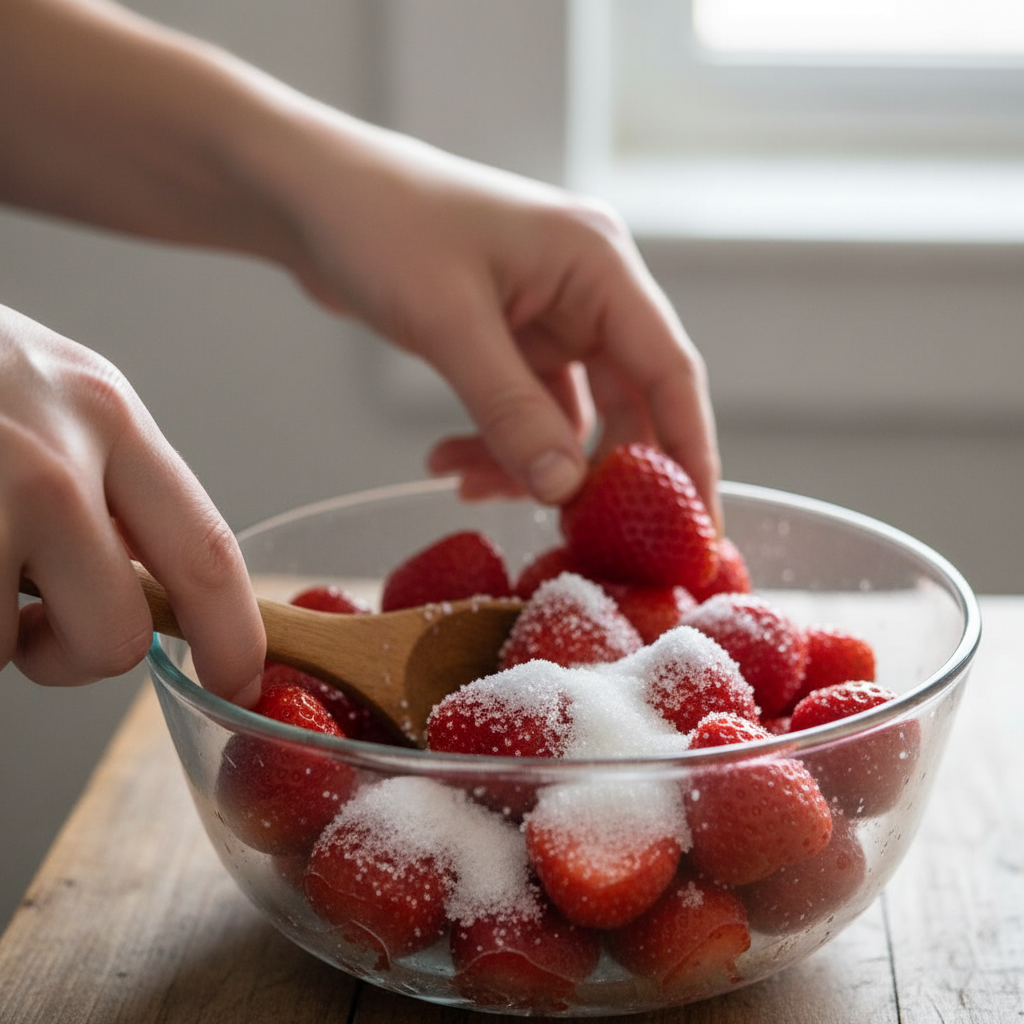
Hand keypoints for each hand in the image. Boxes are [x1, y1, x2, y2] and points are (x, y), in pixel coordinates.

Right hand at [0, 305, 264, 701]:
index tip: (239, 681)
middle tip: (32, 621)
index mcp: (108, 416)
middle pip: (116, 636)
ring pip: (4, 647)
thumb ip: (109, 480)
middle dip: (76, 656)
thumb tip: (145, 587)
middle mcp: (54, 455)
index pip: (206, 551)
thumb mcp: (49, 393)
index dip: (232, 636)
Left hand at [260, 114, 721, 525]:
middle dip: (597, 473)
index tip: (698, 529)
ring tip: (466, 485)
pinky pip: (525, 410)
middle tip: (573, 537)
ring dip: (528, 462)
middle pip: (628, 402)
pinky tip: (447, 462)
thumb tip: (565, 491)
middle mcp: (587, 289)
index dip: (690, 454)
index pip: (670, 371)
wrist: (309, 195)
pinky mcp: (510, 336)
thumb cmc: (379, 226)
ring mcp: (549, 314)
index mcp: (597, 264)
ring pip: (569, 416)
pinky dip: (496, 444)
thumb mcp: (449, 324)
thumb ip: (511, 411)